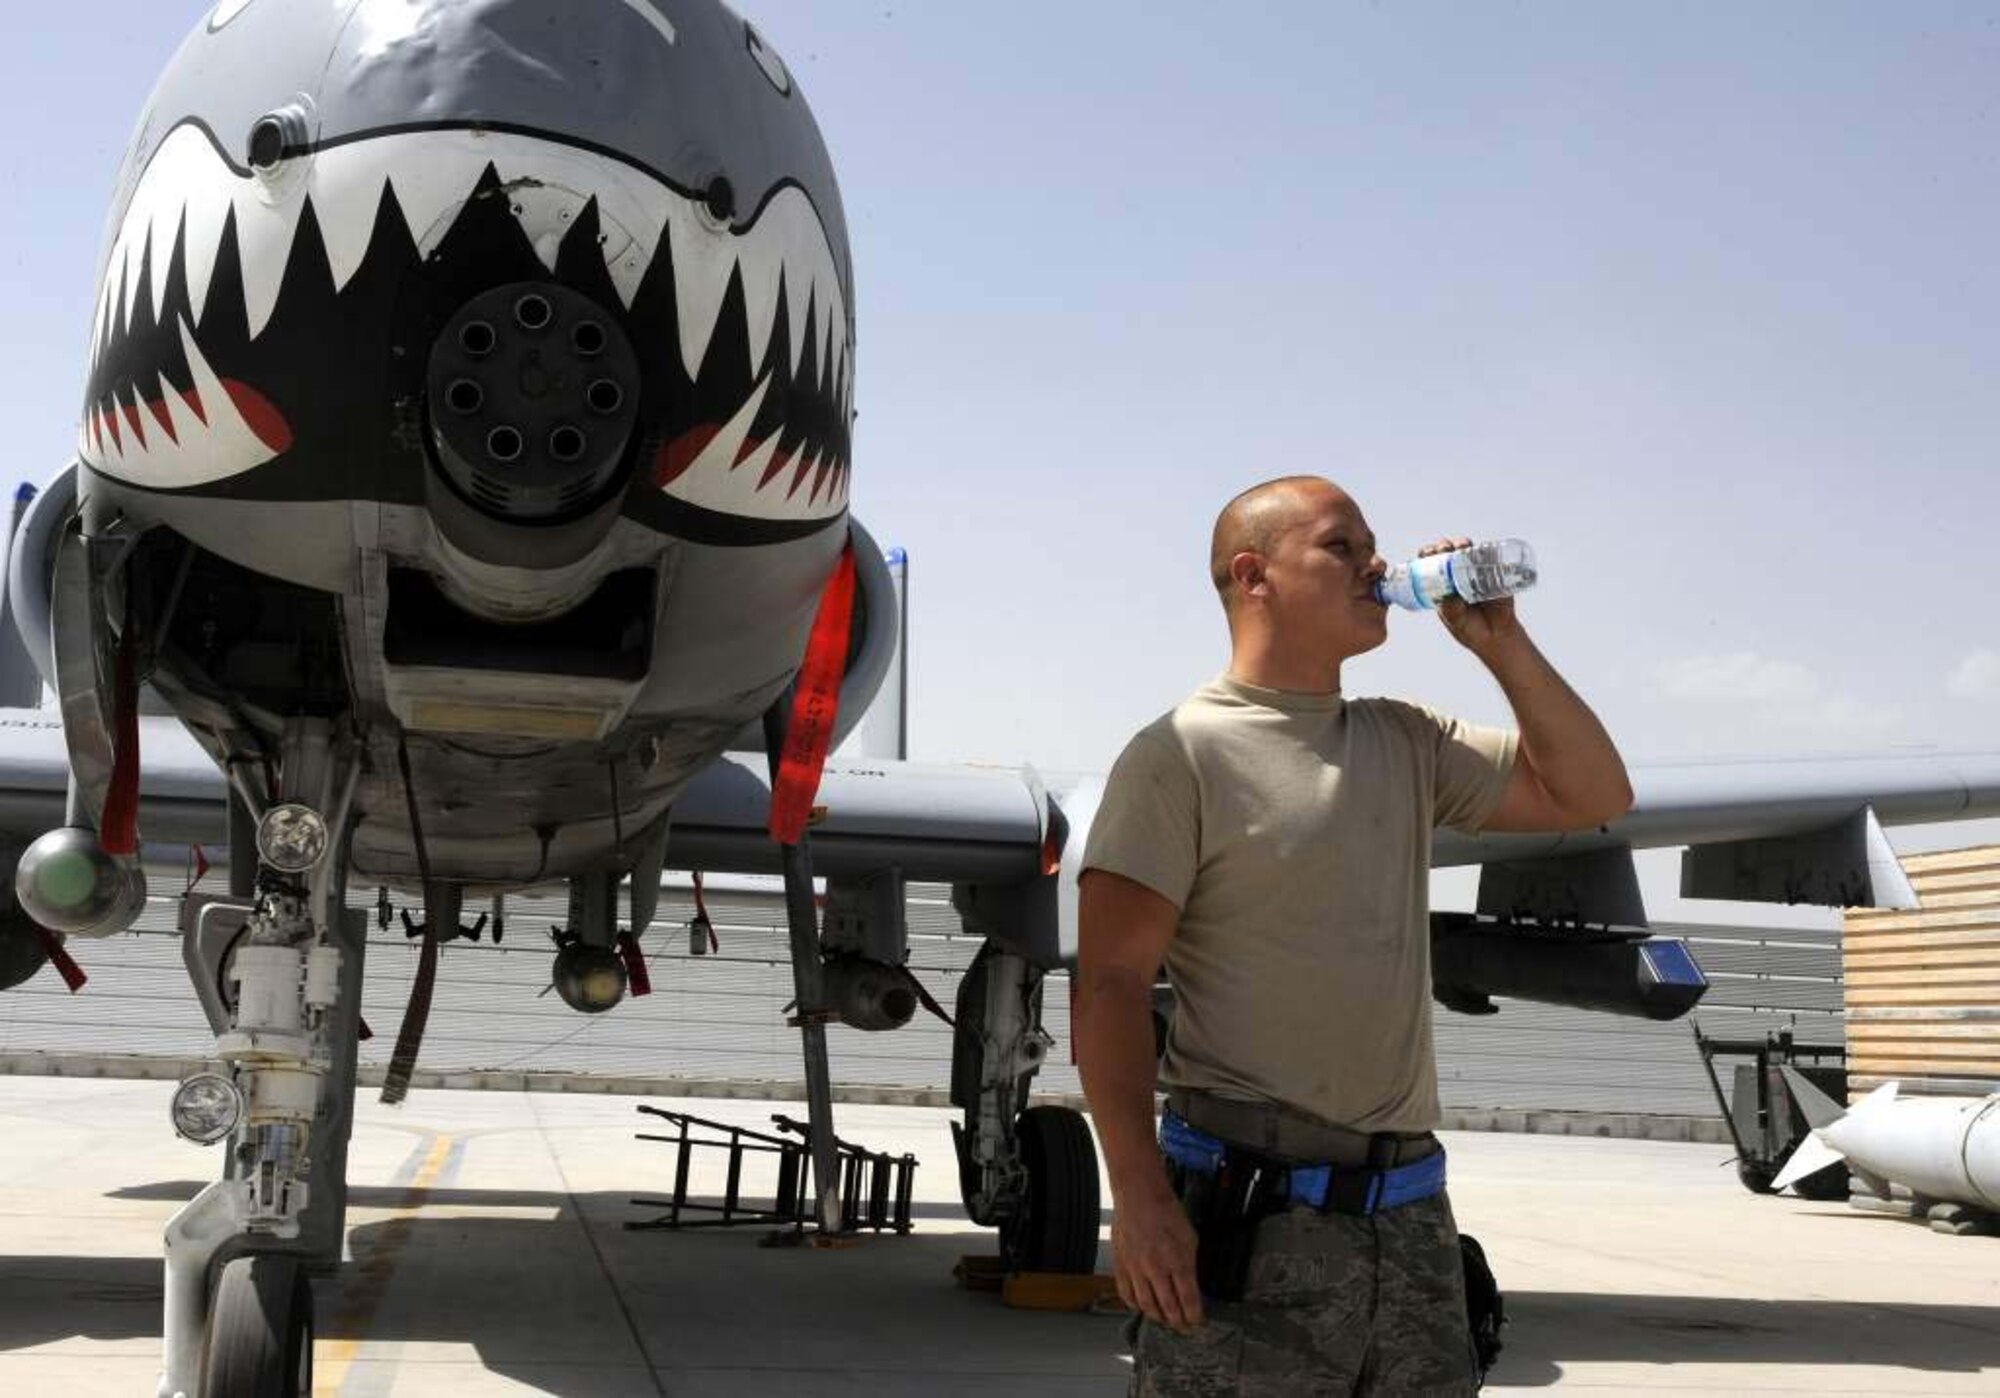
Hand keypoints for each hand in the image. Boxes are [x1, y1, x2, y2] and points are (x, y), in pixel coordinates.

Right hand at [1110, 1175, 1203, 1330]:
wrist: (1138, 1194)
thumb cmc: (1167, 1211)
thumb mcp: (1190, 1238)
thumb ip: (1189, 1264)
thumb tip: (1190, 1285)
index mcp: (1178, 1261)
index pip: (1189, 1300)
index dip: (1195, 1317)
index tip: (1199, 1323)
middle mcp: (1156, 1269)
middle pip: (1168, 1308)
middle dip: (1178, 1322)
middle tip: (1183, 1328)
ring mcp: (1135, 1268)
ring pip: (1146, 1305)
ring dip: (1157, 1317)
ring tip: (1164, 1320)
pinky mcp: (1120, 1264)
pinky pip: (1126, 1293)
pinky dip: (1134, 1305)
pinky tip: (1142, 1307)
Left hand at [1418, 536, 1520, 655]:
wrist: (1496, 636)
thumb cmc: (1471, 629)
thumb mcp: (1456, 621)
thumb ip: (1452, 610)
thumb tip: (1450, 597)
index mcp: (1442, 585)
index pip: (1430, 564)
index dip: (1427, 555)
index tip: (1426, 553)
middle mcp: (1456, 575)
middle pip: (1447, 553)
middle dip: (1443, 546)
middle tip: (1444, 548)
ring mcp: (1475, 572)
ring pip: (1467, 551)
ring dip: (1462, 544)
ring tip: (1461, 546)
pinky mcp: (1494, 574)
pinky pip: (1489, 558)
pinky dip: (1485, 551)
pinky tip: (1481, 550)